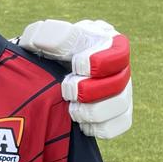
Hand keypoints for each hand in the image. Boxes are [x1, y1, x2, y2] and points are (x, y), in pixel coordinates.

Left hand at [16, 19, 131, 139]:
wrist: (42, 78)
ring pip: (121, 105)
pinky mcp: (118, 114)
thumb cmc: (46, 52)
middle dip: (91, 90)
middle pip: (121, 82)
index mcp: (107, 42)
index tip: (76, 65)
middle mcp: (119, 67)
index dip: (99, 62)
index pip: (118, 52)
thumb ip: (51, 35)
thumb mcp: (41, 37)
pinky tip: (80, 122)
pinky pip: (120, 124)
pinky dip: (100, 126)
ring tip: (72, 109)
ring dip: (94, 110)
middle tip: (67, 90)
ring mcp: (121, 91)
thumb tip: (54, 43)